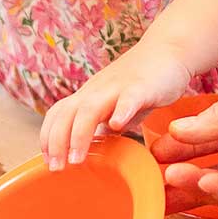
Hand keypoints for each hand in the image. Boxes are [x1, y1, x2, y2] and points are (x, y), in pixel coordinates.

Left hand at [43, 42, 194, 168]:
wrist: (169, 50)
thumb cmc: (142, 84)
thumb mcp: (117, 108)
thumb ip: (105, 125)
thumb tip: (94, 148)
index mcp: (89, 96)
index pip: (58, 114)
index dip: (48, 137)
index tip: (49, 162)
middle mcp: (97, 91)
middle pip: (66, 113)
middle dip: (57, 142)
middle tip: (56, 168)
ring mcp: (118, 88)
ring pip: (90, 108)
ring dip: (79, 134)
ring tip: (77, 159)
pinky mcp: (142, 87)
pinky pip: (128, 99)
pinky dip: (120, 112)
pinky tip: (117, 126)